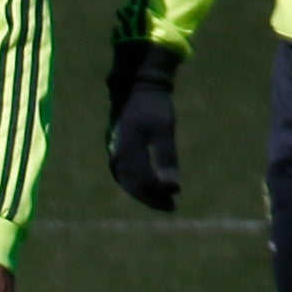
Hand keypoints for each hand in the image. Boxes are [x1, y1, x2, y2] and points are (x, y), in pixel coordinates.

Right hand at [105, 40, 179, 211]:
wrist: (135, 85)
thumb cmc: (153, 105)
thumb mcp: (165, 129)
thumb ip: (167, 157)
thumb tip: (172, 186)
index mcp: (129, 149)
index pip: (143, 180)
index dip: (159, 190)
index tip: (177, 192)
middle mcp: (118, 154)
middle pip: (131, 185)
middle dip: (151, 198)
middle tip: (170, 206)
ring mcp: (114, 151)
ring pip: (125, 180)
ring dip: (142, 192)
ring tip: (160, 199)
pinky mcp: (115, 148)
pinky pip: (122, 173)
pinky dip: (134, 183)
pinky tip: (147, 185)